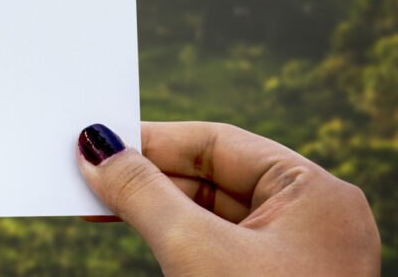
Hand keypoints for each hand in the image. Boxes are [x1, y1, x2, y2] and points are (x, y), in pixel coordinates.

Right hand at [76, 122, 378, 275]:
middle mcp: (309, 219)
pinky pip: (210, 248)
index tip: (94, 140)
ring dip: (148, 208)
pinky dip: (167, 237)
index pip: (217, 144)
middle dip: (144, 177)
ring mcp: (292, 258)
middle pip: (209, 177)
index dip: (151, 140)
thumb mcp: (192, 249)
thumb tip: (95, 148)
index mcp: (315, 193)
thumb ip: (140, 192)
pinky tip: (126, 229)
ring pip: (206, 214)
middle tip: (83, 173)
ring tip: (92, 203)